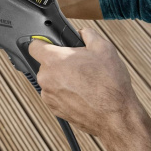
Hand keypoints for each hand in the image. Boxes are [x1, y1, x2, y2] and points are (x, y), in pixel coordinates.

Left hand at [28, 27, 150, 150]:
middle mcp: (46, 77)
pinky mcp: (54, 109)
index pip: (34, 45)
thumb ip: (87, 34)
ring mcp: (48, 95)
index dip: (43, 43)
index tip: (51, 45)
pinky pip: (55, 95)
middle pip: (45, 64)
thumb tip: (81, 32)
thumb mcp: (103, 48)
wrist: (116, 117)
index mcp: (53, 60)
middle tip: (79, 65)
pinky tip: (82, 94)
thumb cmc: (110, 84)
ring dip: (62, 78)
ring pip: (51, 80)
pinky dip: (65, 93)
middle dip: (59, 62)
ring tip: (84, 81)